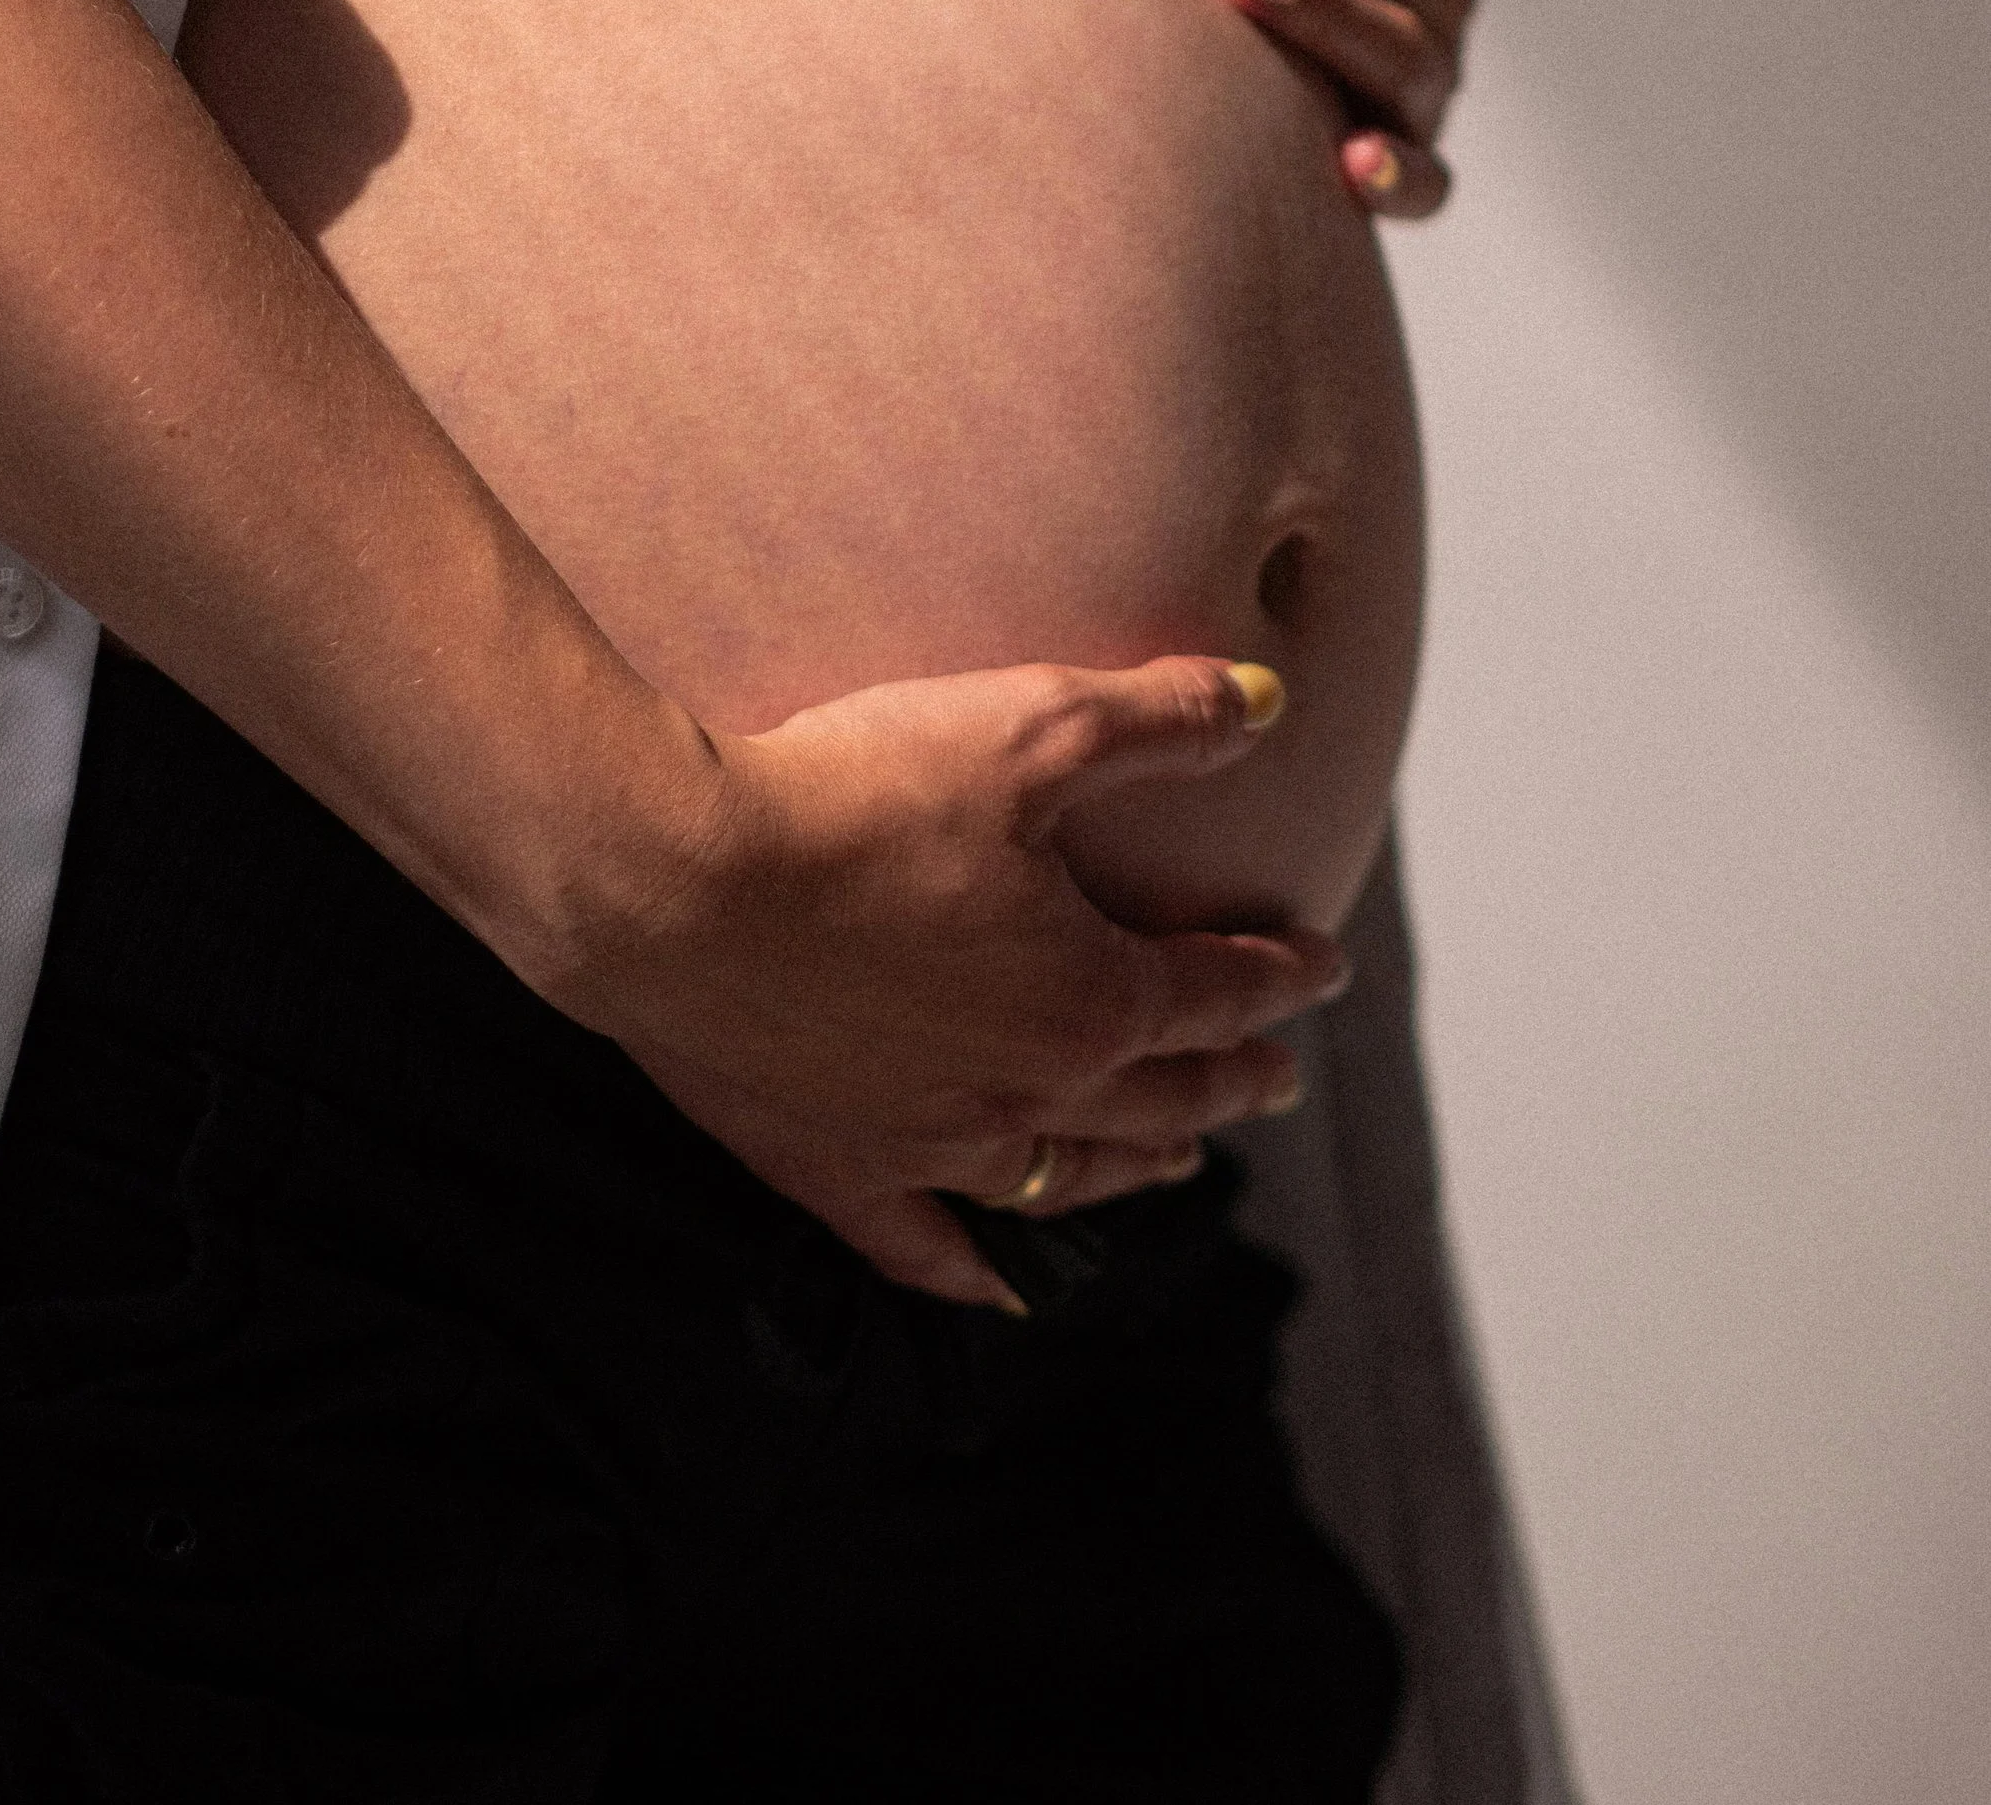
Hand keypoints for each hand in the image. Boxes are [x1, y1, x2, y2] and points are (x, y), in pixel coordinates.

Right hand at [591, 649, 1347, 1310]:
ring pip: (1065, 1177)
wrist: (671, 879)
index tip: (1320, 965)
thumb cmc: (849, 796)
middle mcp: (1027, 1093)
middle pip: (1160, 1096)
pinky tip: (1002, 1286)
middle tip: (1276, 1073)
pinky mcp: (829, 1167)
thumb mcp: (1027, 728)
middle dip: (1229, 1078)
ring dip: (1134, 1164)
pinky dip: (975, 1271)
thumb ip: (1160, 718)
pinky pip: (924, 1246)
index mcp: (1092, 998)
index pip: (1216, 991)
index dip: (1278, 975)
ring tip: (1177, 1158)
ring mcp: (928, 1145)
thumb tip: (1271, 705)